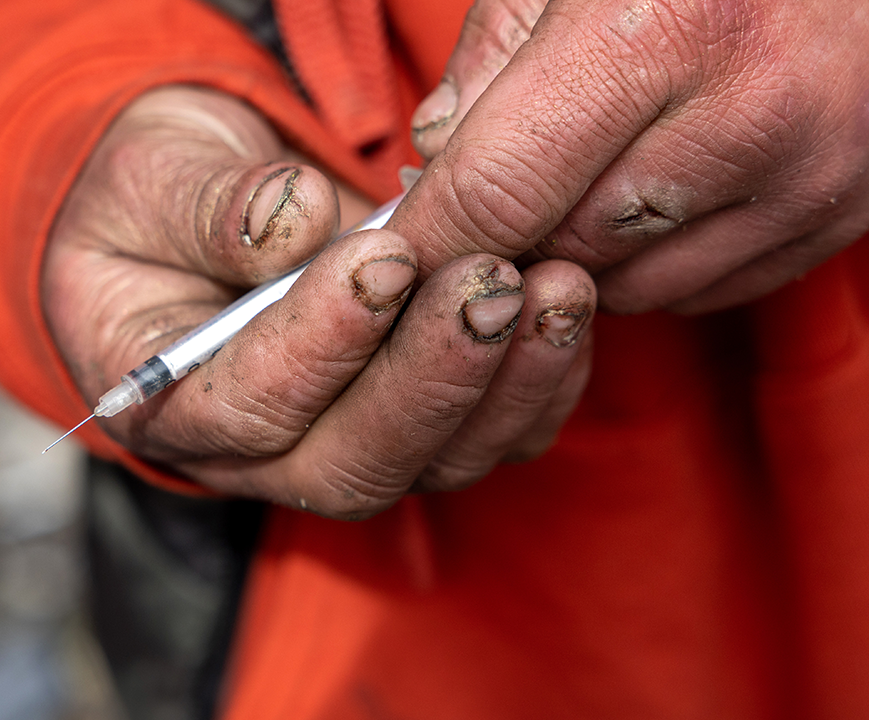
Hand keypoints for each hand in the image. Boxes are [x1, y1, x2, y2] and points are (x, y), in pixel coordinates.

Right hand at [42, 86, 595, 517]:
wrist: (200, 207)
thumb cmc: (159, 196)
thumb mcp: (152, 179)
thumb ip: (207, 207)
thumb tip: (294, 219)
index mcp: (171, 404)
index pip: (247, 408)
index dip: (319, 343)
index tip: (382, 256)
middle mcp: (260, 452)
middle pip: (354, 462)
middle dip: (431, 376)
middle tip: (489, 281)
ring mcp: (346, 444)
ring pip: (434, 461)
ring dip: (503, 382)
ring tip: (553, 286)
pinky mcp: (418, 424)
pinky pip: (490, 436)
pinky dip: (540, 383)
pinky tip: (567, 309)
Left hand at [400, 0, 868, 313]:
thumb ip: (494, 45)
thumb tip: (433, 152)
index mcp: (664, 26)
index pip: (499, 188)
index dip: (428, 238)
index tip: (391, 258)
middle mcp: (747, 114)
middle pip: (560, 247)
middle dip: (505, 236)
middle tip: (493, 189)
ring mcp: (808, 176)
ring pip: (628, 286)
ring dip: (580, 252)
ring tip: (588, 170)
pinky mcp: (843, 214)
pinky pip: (702, 288)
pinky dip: (654, 260)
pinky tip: (658, 189)